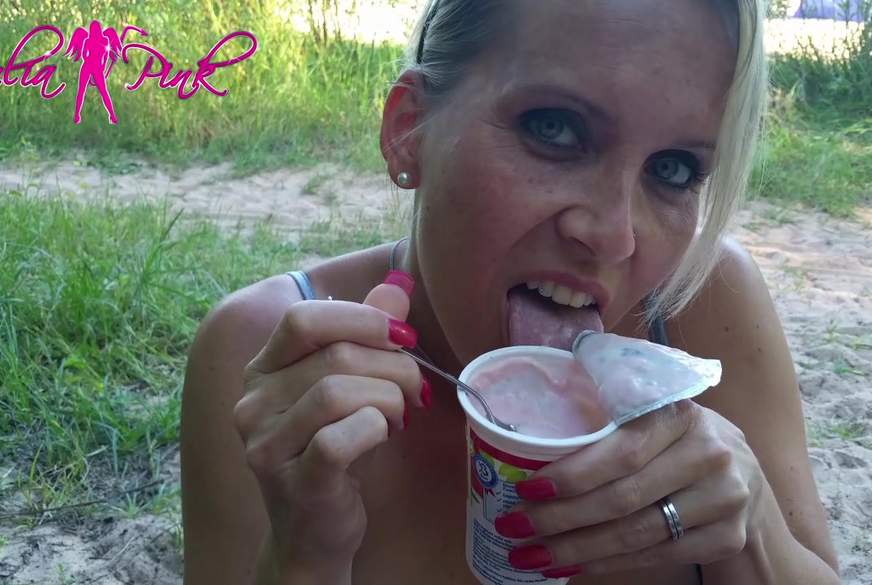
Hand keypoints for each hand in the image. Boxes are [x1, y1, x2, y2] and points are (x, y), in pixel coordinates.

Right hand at [233, 273, 428, 581]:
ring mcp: (266, 444)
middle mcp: (253, 402)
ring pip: (338, 392)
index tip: (403, 336)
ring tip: (399, 415)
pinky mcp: (293, 482)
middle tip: (416, 388)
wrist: (313, 531)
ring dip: (389, 398)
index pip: (304, 318)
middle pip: (335, 355)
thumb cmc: (334, 450)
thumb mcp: (349, 386)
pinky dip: (375, 428)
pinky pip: (341, 437)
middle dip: (394, 366)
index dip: (362, 318)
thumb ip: (366, 335)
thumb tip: (397, 285)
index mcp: (263, 369)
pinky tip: (383, 435)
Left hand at [495, 400, 765, 577]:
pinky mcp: (727, 537)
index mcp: (679, 412)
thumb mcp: (653, 418)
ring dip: (576, 549)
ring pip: (636, 533)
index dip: (572, 474)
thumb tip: (526, 446)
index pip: (621, 450)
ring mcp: (724, 498)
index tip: (526, 489)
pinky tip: (572, 565)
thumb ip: (610, 421)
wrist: (746, 476)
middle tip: (514, 528)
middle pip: (623, 497)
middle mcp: (709, 452)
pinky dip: (607, 565)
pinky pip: (656, 557)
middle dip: (560, 519)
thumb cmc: (676, 441)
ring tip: (531, 556)